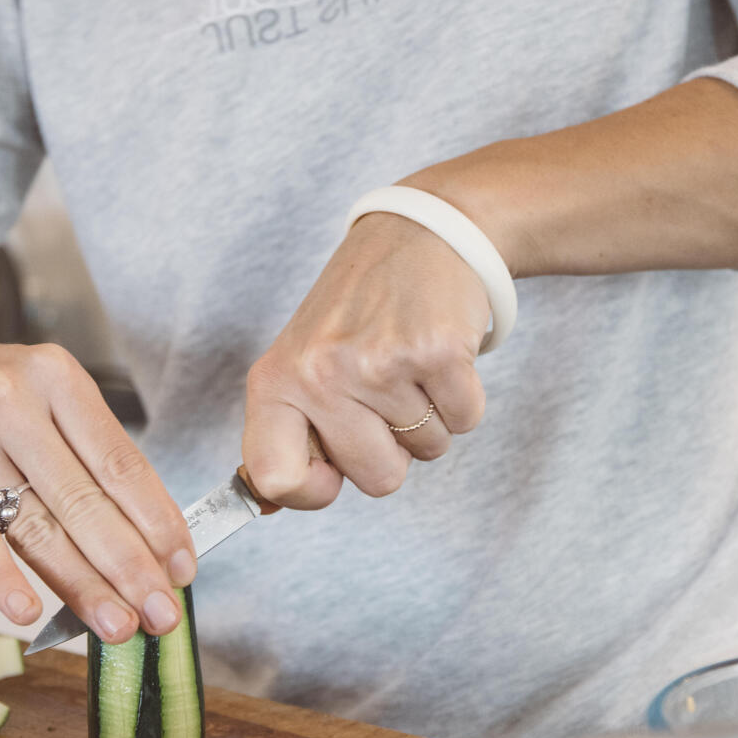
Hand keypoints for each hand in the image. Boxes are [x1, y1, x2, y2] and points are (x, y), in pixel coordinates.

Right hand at [0, 314, 193, 640]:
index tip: (185, 569)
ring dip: (83, 585)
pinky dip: (0, 579)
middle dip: (132, 567)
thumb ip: (83, 452)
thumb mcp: (36, 392)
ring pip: (35, 526)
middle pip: (85, 501)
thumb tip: (144, 537)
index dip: (159, 522)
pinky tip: (28, 611)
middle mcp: (12, 404)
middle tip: (164, 614)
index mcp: (56, 378)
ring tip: (119, 626)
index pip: (121, 462)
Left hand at [241, 212, 490, 507]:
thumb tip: (273, 502)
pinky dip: (462, 398)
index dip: (311, 492)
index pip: (274, 478)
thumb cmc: (356, 314)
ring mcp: (379, 363)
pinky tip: (439, 355)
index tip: (330, 474)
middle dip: (393, 450)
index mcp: (275, 381)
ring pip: (427, 452)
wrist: (419, 234)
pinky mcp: (436, 352)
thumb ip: (289, 431)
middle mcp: (320, 373)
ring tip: (410, 362)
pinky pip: (465, 421)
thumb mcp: (302, 361)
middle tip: (384, 391)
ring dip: (430, 418)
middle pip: (378, 479)